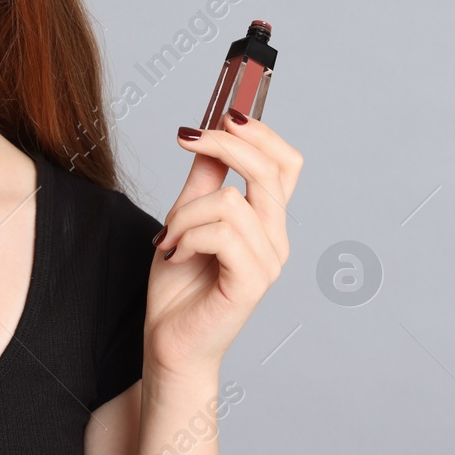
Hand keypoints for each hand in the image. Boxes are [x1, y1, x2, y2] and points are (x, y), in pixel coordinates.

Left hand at [146, 109, 303, 381]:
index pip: (285, 162)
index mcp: (267, 220)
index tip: (223, 112)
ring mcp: (269, 262)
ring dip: (185, 213)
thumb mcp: (185, 218)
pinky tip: (174, 254)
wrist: (168, 342)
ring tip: (168, 238)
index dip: (260, 132)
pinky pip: (222, 233)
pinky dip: (188, 236)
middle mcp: (276, 238)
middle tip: (186, 137)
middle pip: (269, 169)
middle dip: (226, 144)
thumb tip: (207, 132)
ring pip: (231, 201)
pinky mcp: (252, 283)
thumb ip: (203, 180)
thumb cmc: (179, 287)